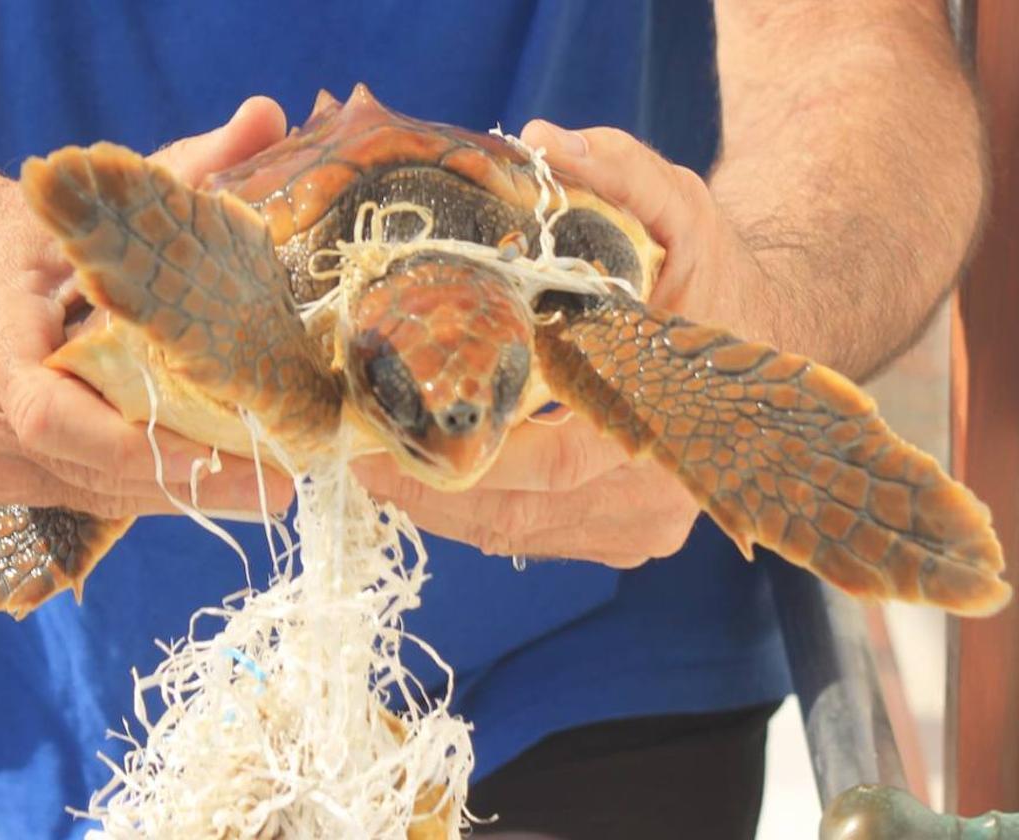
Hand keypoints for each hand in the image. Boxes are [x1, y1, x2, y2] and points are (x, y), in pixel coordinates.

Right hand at [0, 97, 294, 518]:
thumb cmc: (18, 236)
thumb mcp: (90, 199)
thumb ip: (180, 167)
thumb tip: (268, 115)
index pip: (55, 416)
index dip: (142, 447)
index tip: (227, 458)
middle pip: (91, 470)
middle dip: (189, 483)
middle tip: (279, 487)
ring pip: (94, 495)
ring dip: (177, 494)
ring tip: (262, 489)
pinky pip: (84, 496)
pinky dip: (145, 489)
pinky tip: (207, 480)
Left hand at [355, 120, 755, 566]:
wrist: (765, 336)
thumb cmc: (713, 274)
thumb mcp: (678, 208)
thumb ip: (619, 172)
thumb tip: (541, 141)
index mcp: (669, 420)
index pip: (550, 467)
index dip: (461, 464)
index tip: (382, 442)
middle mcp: (660, 492)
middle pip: (520, 517)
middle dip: (430, 493)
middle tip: (356, 457)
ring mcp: (645, 526)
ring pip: (521, 535)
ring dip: (445, 510)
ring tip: (377, 464)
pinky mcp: (628, 537)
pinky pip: (537, 537)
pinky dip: (479, 513)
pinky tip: (432, 476)